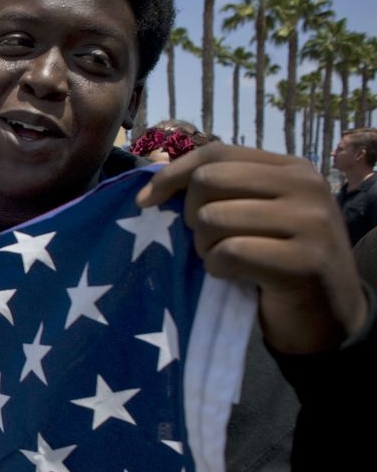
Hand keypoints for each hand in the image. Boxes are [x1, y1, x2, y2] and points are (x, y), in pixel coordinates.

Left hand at [138, 144, 368, 354]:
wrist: (326, 317)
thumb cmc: (276, 262)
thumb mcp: (256, 215)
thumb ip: (222, 190)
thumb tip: (155, 178)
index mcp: (292, 168)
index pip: (216, 154)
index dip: (172, 175)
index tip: (146, 201)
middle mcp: (306, 186)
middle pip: (208, 181)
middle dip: (192, 216)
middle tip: (207, 241)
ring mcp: (310, 222)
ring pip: (213, 217)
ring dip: (205, 247)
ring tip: (226, 261)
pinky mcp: (304, 261)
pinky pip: (229, 252)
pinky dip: (218, 268)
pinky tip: (234, 277)